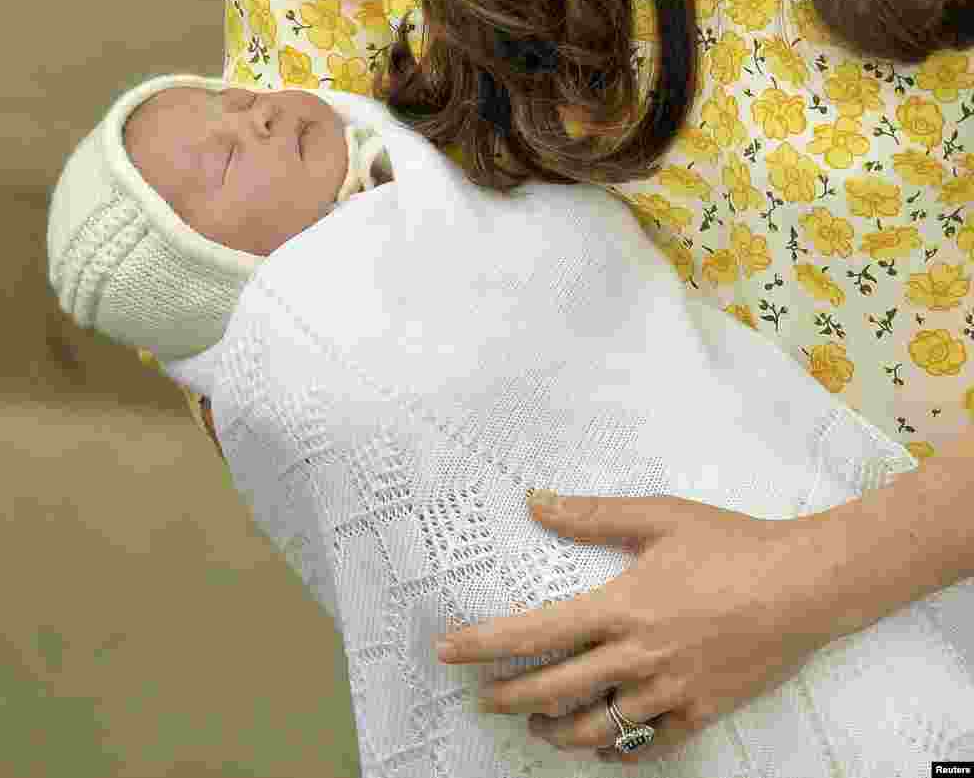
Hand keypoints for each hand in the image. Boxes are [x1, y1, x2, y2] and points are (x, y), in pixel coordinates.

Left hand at [435, 492, 841, 764]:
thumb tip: (535, 503)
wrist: (808, 583)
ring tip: (535, 723)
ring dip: (554, 730)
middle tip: (482, 697)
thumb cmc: (732, 544)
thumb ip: (592, 516)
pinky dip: (618, 752)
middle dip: (507, 697)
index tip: (448, 650)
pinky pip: (649, 747)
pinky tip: (602, 747)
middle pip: (553, 689)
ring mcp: (670, 692)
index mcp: (622, 607)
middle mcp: (638, 656)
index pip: (534, 633)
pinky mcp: (702, 712)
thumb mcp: (659, 517)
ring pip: (595, 729)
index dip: (484, 644)